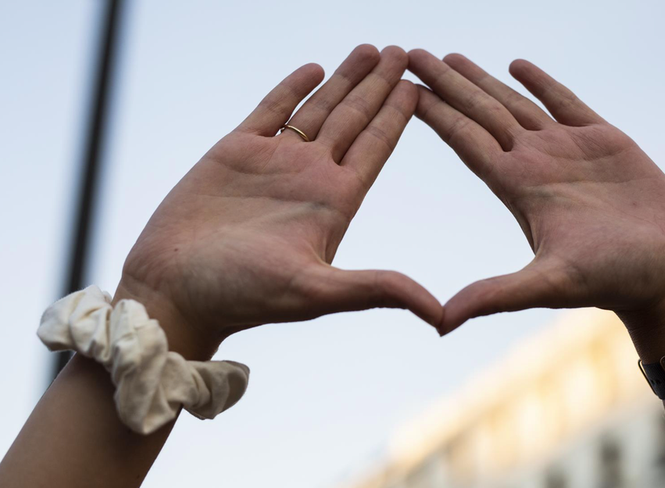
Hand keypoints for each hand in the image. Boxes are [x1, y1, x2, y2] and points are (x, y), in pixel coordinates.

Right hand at [115, 45, 441, 358]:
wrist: (173, 290)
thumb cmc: (242, 296)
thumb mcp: (317, 292)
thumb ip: (377, 290)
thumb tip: (442, 316)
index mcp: (334, 203)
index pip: (376, 147)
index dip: (399, 115)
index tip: (421, 85)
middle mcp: (310, 177)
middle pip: (355, 119)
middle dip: (379, 86)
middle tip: (404, 53)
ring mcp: (274, 162)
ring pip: (319, 109)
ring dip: (345, 79)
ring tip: (372, 50)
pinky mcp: (235, 152)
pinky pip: (271, 109)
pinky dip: (293, 88)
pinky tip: (314, 68)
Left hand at [408, 50, 664, 355]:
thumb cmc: (613, 281)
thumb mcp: (549, 285)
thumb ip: (496, 296)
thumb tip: (439, 322)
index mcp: (518, 188)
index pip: (465, 140)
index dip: (435, 113)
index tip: (403, 87)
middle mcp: (535, 164)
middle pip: (479, 113)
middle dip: (446, 84)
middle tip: (410, 54)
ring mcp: (567, 150)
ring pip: (515, 103)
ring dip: (482, 80)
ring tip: (450, 57)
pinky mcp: (605, 141)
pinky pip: (565, 102)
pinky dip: (541, 82)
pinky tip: (516, 65)